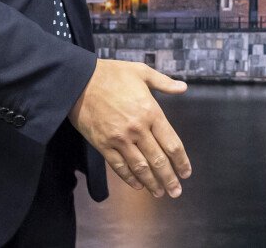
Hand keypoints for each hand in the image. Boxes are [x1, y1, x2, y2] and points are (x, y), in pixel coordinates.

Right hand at [68, 59, 189, 197]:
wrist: (79, 81)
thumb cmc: (111, 74)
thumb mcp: (142, 72)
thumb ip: (164, 82)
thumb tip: (183, 87)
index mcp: (151, 112)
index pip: (172, 143)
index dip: (181, 161)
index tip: (186, 172)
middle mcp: (138, 129)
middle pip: (158, 160)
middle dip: (169, 178)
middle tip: (176, 192)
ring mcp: (120, 139)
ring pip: (140, 167)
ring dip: (151, 183)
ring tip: (160, 193)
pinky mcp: (103, 145)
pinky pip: (119, 166)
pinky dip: (129, 178)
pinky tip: (137, 185)